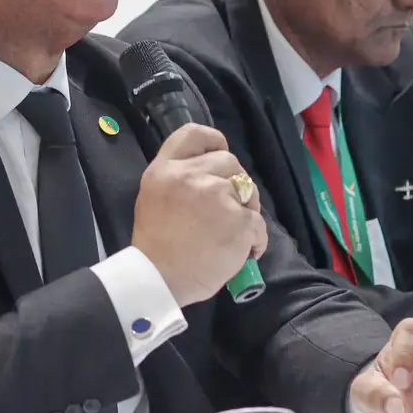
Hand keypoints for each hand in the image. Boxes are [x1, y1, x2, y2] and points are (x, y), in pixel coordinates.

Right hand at [133, 123, 267, 306]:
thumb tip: (210, 170)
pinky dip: (256, 239)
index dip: (213, 141)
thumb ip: (178, 177)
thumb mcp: (153, 196)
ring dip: (247, 208)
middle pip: (229, 162)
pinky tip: (245, 250)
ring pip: (249, 190)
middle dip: (234, 183)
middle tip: (227, 208)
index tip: (218, 156)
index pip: (194, 133)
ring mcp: (217, 197)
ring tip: (235, 231)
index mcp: (166, 169)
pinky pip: (259, 223)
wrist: (160, 279)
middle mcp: (192, 176)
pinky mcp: (239, 222)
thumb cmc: (156, 243)